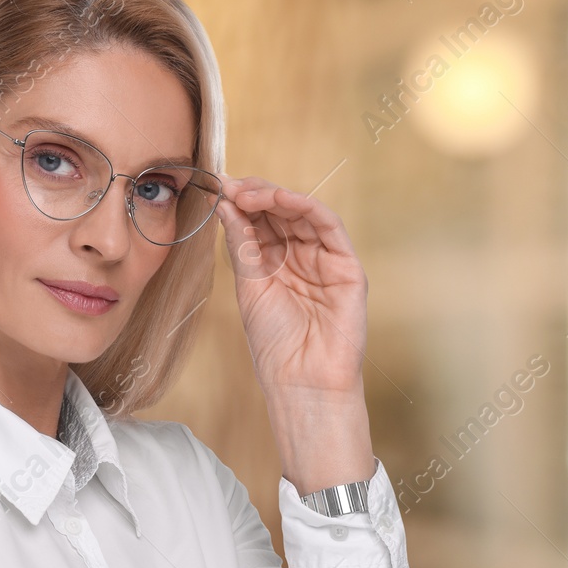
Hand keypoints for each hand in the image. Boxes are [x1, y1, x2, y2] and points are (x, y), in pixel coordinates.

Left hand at [213, 175, 366, 399]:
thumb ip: (242, 244)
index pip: (262, 222)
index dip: (242, 203)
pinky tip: (282, 199)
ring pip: (305, 214)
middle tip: (232, 187)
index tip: (220, 188)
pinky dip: (306, 207)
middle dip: (257, 195)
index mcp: (277, 265)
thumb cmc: (275, 343)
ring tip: (250, 192)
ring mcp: (326, 261)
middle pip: (282, 214)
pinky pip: (330, 227)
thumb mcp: (249, 286)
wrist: (301, 380)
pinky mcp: (347, 266)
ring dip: (277, 197)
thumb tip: (226, 204)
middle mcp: (302, 259)